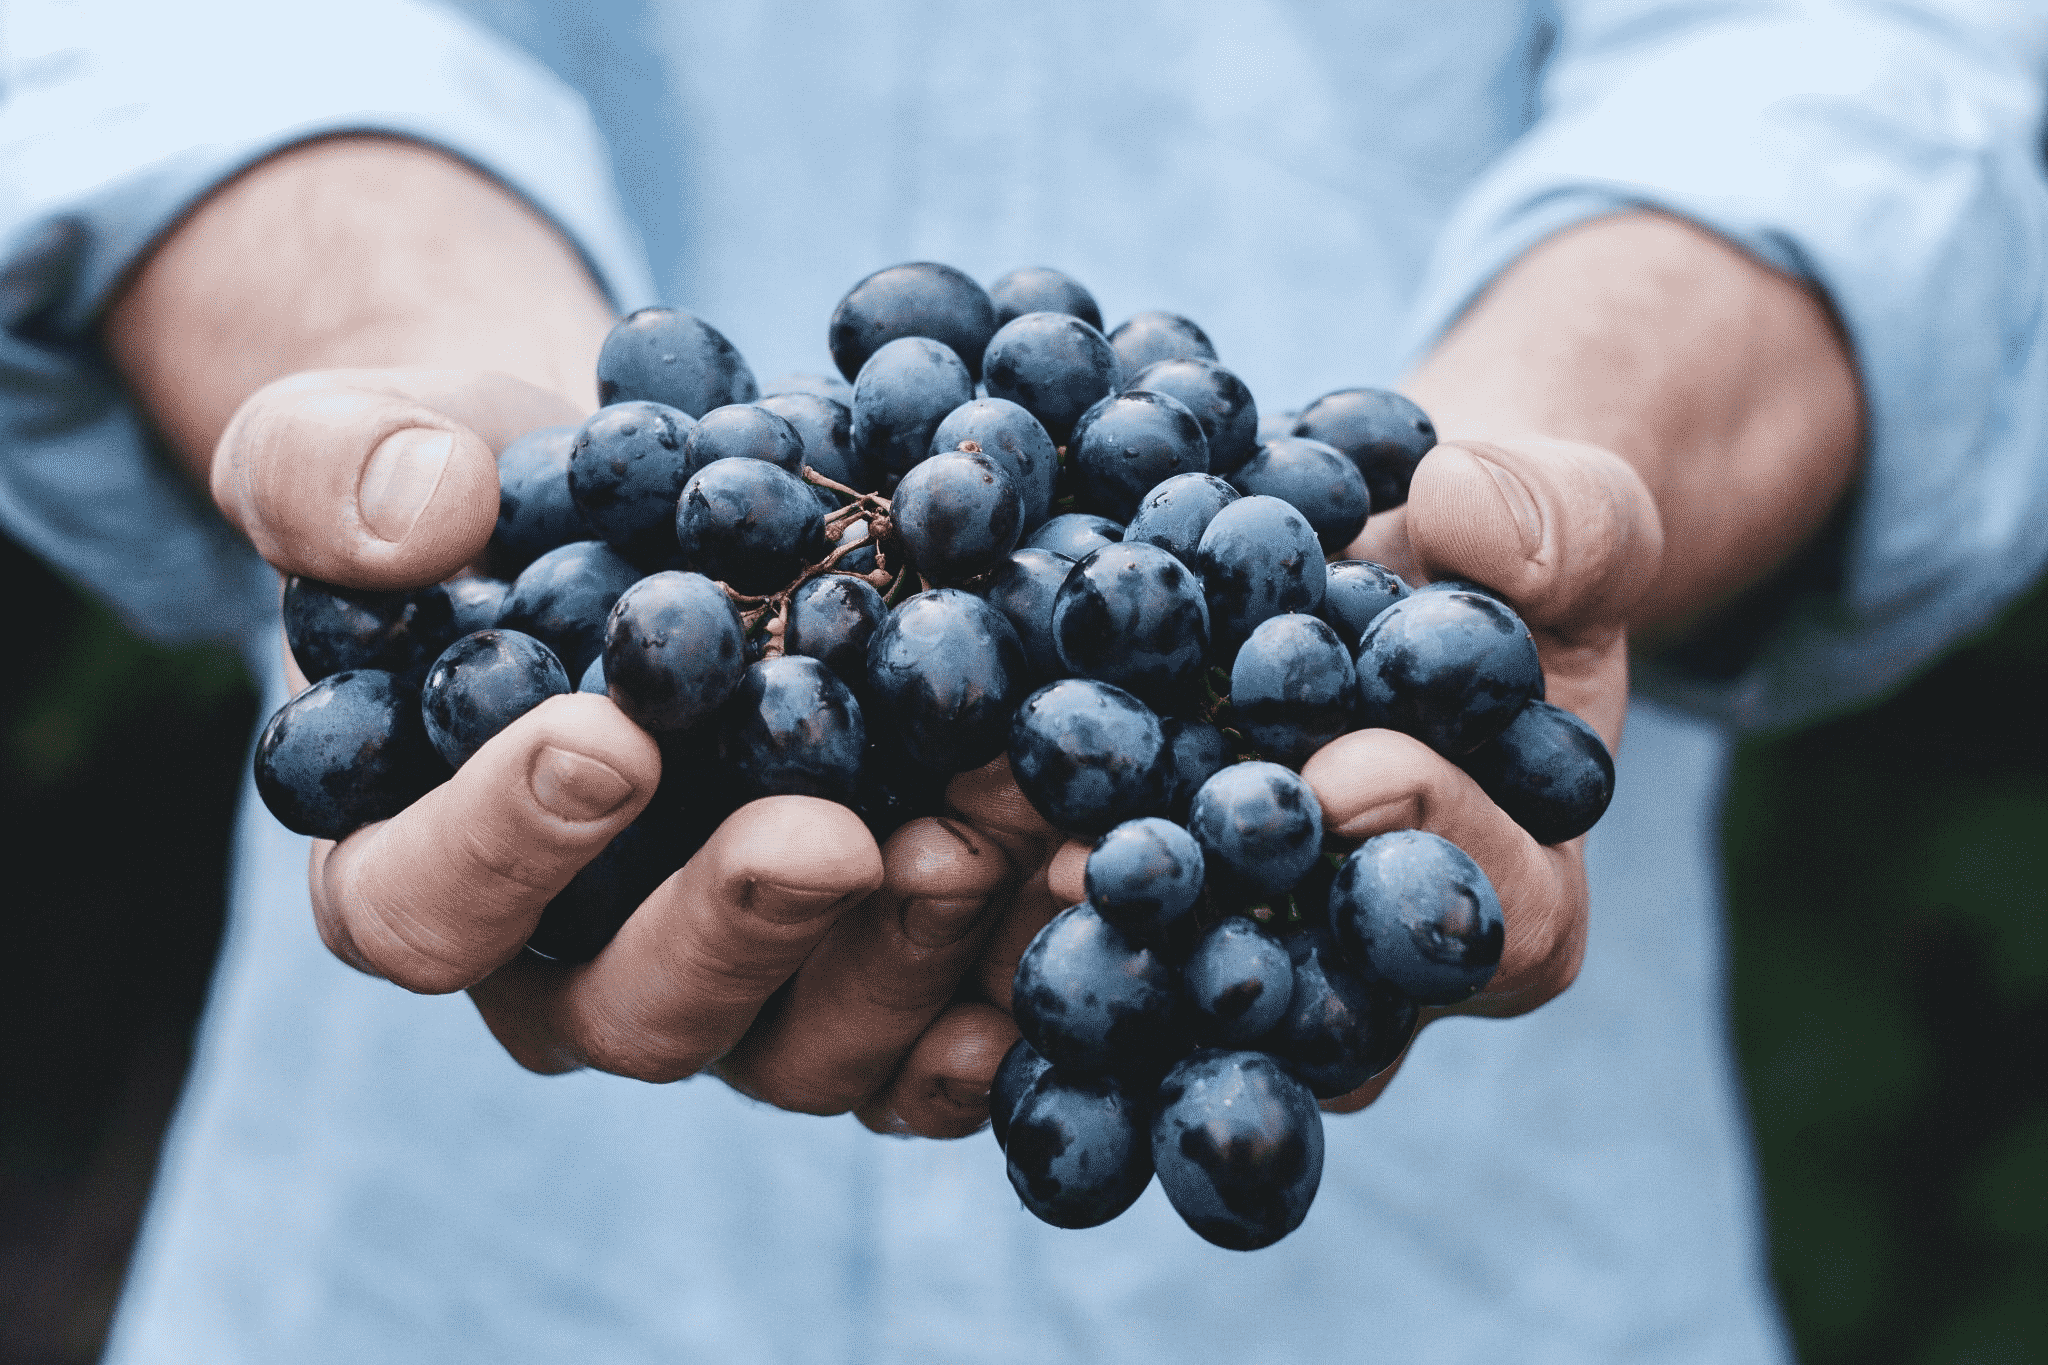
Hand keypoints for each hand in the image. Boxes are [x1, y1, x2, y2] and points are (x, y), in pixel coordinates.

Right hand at [216, 366, 1056, 1132]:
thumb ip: (333, 470)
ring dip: (903, 954)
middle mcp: (573, 966)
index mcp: (417, 868)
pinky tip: (1074, 906)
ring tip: (989, 834)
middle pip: (636, 1011)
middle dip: (739, 928)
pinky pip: (926, 1037)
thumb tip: (419, 515)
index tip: (604, 737)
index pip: (422, 907)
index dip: (501, 845)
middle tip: (828, 836)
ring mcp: (732, 986)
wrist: (638, 502)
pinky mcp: (857, 971)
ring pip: (802, 1044)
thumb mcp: (360, 438)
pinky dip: (1002, 991)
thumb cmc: (477, 487)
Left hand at [971, 434, 1662, 1112]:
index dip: (1430, 843)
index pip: (1498, 917)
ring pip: (1176, 986)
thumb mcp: (1571, 518)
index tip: (1343, 771)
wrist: (1389, 566)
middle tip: (1113, 866)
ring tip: (990, 858)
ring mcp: (1250, 952)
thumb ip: (1557, 524)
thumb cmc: (1503, 556)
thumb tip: (1461, 508)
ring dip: (1080, 932)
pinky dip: (1008, 888)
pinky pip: (1085, 928)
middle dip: (1214, 927)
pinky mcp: (1145, 910)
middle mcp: (1371, 969)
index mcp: (1515, 898)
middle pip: (1310, 996)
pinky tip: (919, 837)